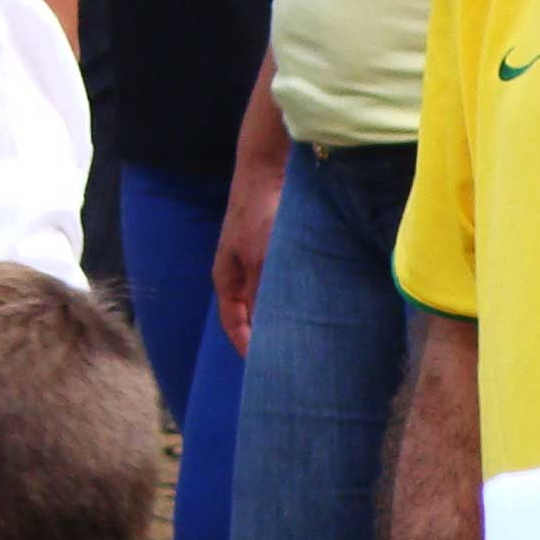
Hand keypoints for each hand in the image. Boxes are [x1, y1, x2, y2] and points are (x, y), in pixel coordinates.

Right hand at [213, 157, 285, 356]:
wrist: (268, 168)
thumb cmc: (258, 211)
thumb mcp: (261, 258)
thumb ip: (262, 294)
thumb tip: (267, 329)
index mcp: (227, 279)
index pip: (233, 325)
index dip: (247, 348)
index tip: (265, 370)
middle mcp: (239, 273)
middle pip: (251, 315)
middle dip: (267, 337)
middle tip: (289, 360)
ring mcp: (255, 262)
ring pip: (268, 300)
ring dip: (283, 317)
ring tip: (304, 338)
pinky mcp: (273, 250)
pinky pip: (282, 283)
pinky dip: (293, 297)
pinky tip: (313, 307)